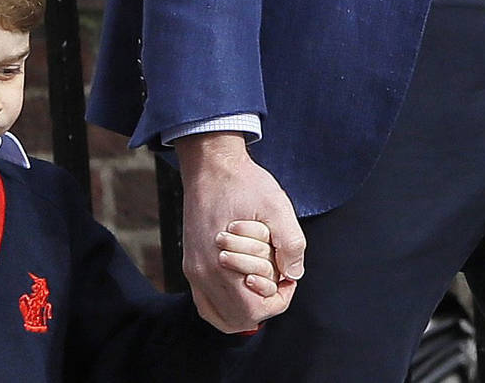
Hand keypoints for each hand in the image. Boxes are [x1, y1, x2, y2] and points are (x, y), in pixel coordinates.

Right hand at [176, 134, 305, 331]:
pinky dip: (227, 305)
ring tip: (262, 281)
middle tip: (278, 278)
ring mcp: (193, 271)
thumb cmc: (244, 184)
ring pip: (221, 316)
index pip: (253, 311)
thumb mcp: (277, 206)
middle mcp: (202, 274)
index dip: (279, 300)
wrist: (211, 165)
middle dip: (265, 304)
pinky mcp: (191, 265)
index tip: (287, 276)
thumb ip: (290, 243)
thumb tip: (293, 274)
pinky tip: (243, 287)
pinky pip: (206, 303)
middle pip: (238, 319)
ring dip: (246, 307)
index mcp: (221, 263)